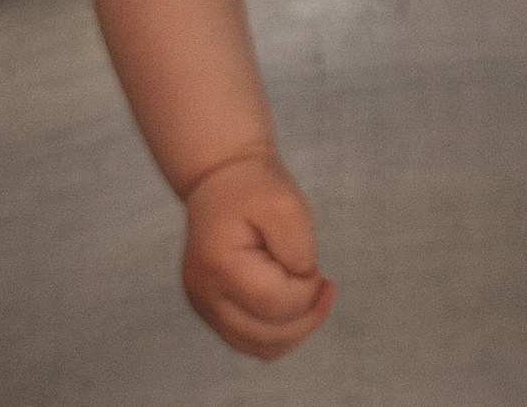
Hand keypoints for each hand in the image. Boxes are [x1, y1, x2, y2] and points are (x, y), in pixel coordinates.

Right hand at [180, 153, 334, 358]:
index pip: (278, 305)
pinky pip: (250, 341)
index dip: (308, 292)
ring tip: (310, 296)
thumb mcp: (285, 205)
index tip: (315, 265)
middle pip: (268, 336)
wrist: (220, 179)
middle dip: (306, 315)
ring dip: (294, 330)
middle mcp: (205, 295)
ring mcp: (204, 307)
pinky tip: (293, 305)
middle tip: (321, 282)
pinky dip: (278, 332)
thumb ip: (298, 249)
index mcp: (220, 267)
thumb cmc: (254, 188)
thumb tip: (302, 283)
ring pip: (259, 347)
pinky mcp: (211, 311)